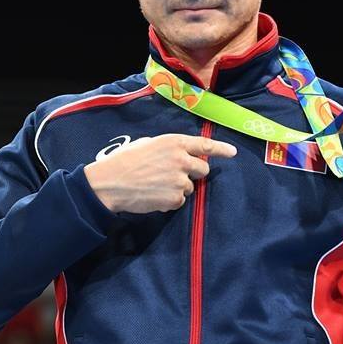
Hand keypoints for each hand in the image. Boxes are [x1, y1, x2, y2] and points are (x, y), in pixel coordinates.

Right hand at [83, 134, 236, 213]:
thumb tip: (180, 156)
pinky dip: (169, 201)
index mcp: (174, 142)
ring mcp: (179, 180)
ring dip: (178, 188)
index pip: (205, 144)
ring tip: (156, 185)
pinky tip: (153, 196)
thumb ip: (169, 148)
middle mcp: (181, 160)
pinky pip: (179, 201)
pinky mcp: (175, 198)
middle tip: (175, 175)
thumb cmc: (125, 160)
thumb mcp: (148, 144)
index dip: (221, 148)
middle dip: (194, 173)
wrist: (110, 182)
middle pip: (203, 169)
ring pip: (190, 187)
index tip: (233, 152)